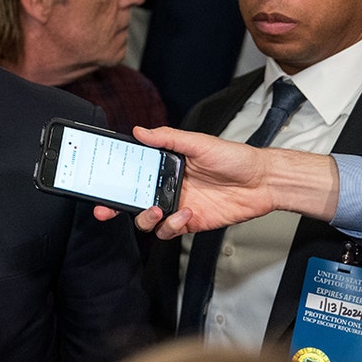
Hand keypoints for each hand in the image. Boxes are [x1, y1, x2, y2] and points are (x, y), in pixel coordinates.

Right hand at [92, 126, 338, 238]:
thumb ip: (168, 137)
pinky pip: (170, 231)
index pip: (132, 171)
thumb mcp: (198, 142)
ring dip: (146, 217)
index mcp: (165, 165)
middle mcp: (167, 185)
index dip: (113, 178)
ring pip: (147, 219)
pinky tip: (186, 214)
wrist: (263, 182)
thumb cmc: (234, 158)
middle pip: (131, 199)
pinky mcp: (190, 222)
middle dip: (113, 206)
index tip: (99, 181)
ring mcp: (177, 205)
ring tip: (158, 210)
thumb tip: (140, 130)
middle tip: (104, 210)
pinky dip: (173, 225)